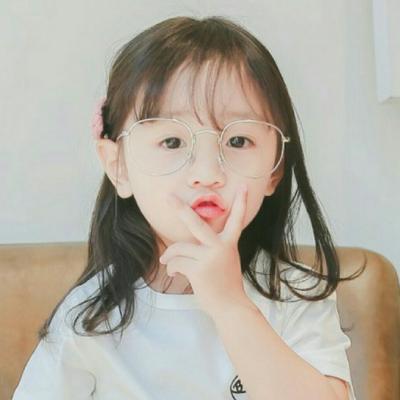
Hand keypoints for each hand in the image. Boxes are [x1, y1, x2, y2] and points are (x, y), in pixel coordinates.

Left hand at [159, 183, 255, 319]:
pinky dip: (171, 268)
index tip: (244, 187)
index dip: (241, 203)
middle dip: (181, 209)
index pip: (236, 220)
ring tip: (168, 263)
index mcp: (229, 243)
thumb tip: (183, 247)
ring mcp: (210, 257)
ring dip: (170, 256)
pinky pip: (176, 262)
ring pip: (179, 248)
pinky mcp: (199, 269)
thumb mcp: (224, 260)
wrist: (230, 307)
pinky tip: (174, 274)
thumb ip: (211, 247)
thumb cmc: (225, 283)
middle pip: (196, 223)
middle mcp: (221, 246)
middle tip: (168, 197)